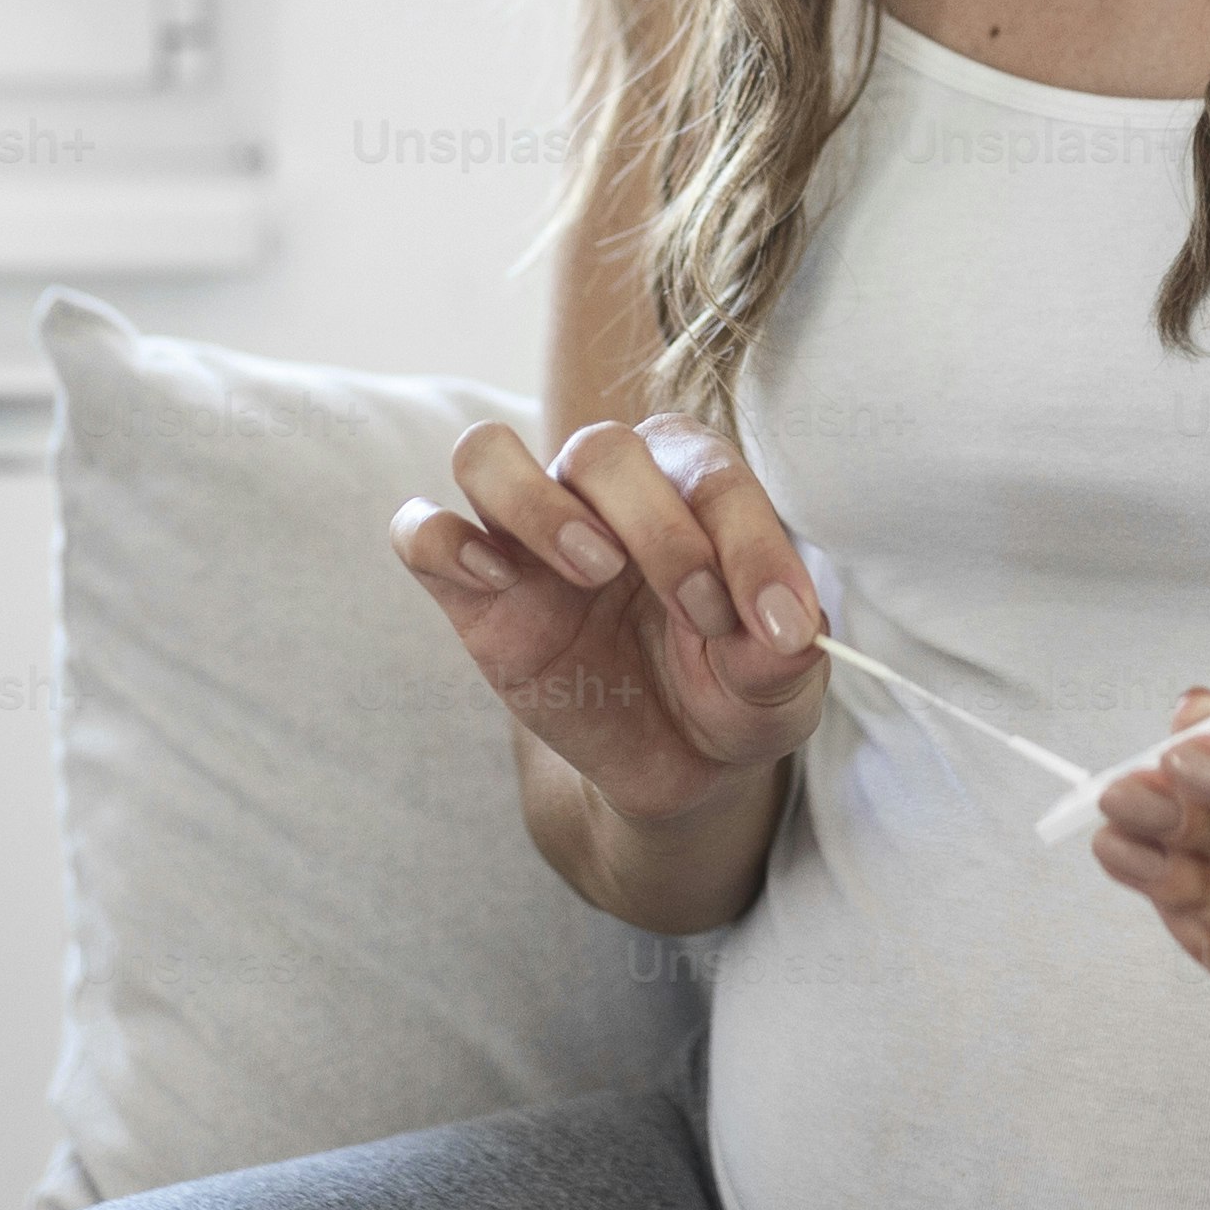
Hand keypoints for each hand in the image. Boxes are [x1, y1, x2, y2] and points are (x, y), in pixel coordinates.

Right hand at [391, 417, 826, 824]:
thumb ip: (784, 654)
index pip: (707, 470)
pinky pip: (420, 531)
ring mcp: (527, 534)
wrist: (677, 762)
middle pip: (600, 448)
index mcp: (688, 483)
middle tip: (698, 612)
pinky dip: (444, 541)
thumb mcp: (777, 687)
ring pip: (486, 453)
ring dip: (539, 504)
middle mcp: (602, 489)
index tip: (775, 622)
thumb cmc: (732, 692)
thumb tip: (789, 632)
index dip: (748, 540)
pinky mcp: (472, 592)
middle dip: (658, 527)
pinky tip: (496, 581)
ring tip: (596, 570)